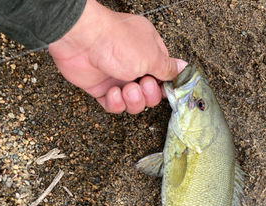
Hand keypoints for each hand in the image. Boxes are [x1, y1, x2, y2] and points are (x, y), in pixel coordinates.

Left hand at [48, 0, 186, 113]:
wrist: (80, 40)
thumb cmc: (117, 41)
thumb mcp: (152, 55)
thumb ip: (168, 68)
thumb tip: (184, 68)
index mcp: (149, 51)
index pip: (165, 75)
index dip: (167, 87)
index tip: (168, 91)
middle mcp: (134, 64)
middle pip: (151, 93)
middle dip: (149, 94)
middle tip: (142, 84)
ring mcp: (117, 76)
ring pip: (134, 102)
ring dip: (133, 100)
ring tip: (127, 89)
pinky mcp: (101, 88)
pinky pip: (115, 105)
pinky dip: (115, 103)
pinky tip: (112, 91)